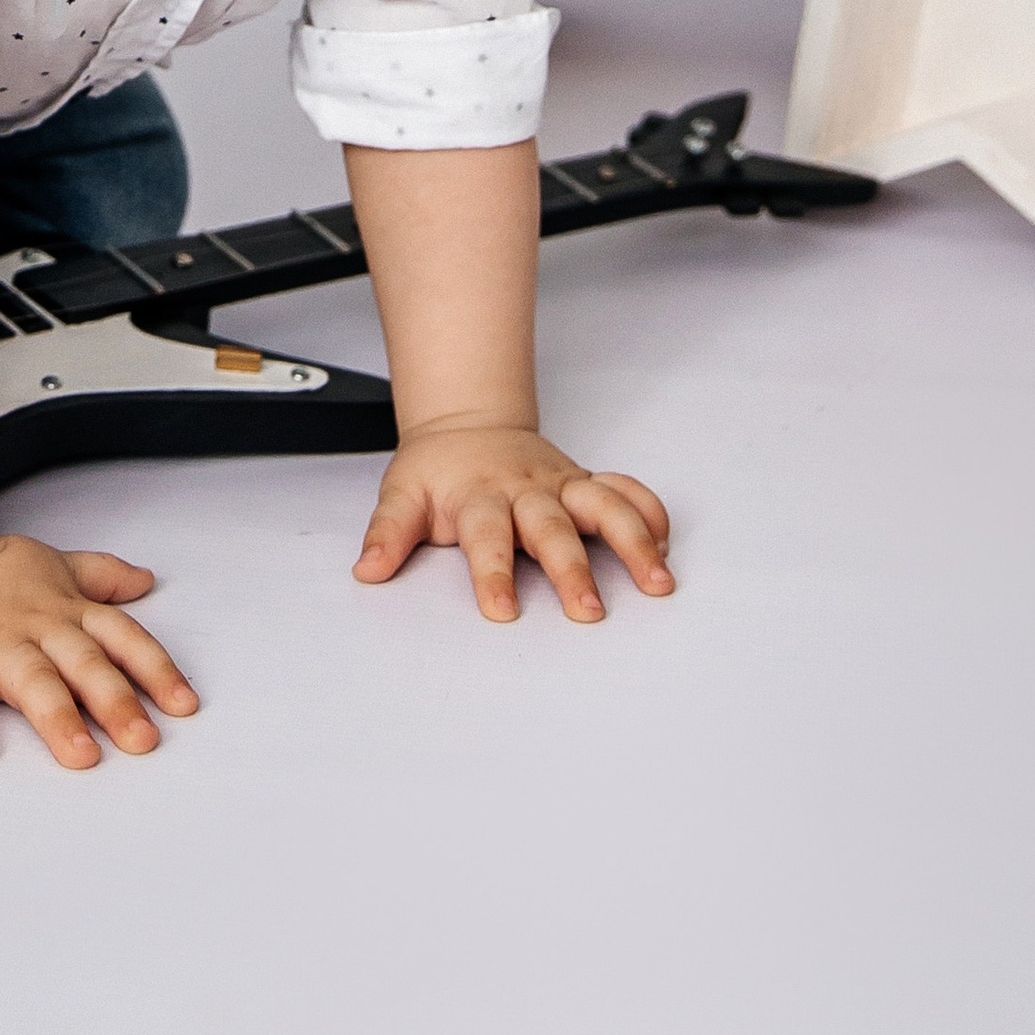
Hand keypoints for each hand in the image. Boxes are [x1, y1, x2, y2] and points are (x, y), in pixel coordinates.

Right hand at [0, 530, 199, 768]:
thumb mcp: (54, 566)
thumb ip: (100, 576)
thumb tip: (146, 580)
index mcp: (66, 611)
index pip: (121, 638)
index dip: (154, 670)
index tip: (184, 706)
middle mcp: (37, 628)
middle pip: (83, 663)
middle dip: (115, 701)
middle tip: (142, 741)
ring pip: (31, 680)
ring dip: (57, 717)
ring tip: (81, 756)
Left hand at [355, 415, 673, 622]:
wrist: (467, 423)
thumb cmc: (438, 470)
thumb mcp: (403, 494)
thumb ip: (388, 533)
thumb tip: (368, 569)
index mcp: (479, 496)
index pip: (486, 537)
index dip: (494, 573)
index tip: (502, 610)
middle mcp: (526, 491)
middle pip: (552, 529)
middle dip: (572, 569)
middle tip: (588, 611)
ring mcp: (560, 486)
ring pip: (603, 507)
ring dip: (632, 542)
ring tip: (657, 581)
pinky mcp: (584, 483)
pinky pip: (623, 491)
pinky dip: (648, 512)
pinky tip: (666, 543)